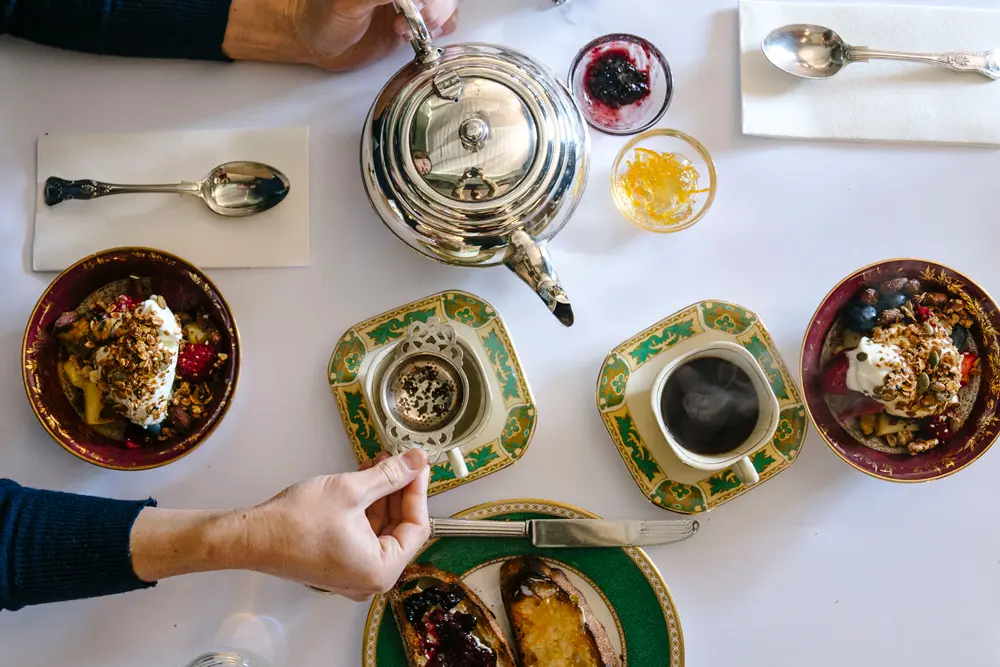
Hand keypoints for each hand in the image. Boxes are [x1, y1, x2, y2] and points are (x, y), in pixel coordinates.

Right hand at [129, 449, 430, 599]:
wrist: (252, 536)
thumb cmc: (295, 522)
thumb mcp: (351, 489)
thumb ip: (391, 475)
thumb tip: (416, 461)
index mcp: (381, 569)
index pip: (416, 527)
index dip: (417, 491)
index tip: (418, 466)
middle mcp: (370, 578)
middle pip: (399, 528)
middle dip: (399, 491)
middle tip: (402, 461)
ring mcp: (353, 573)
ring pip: (380, 528)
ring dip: (382, 495)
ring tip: (381, 464)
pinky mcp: (338, 563)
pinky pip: (363, 534)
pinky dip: (366, 507)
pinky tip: (365, 479)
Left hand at [222, 0, 459, 70]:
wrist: (315, 44)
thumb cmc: (322, 18)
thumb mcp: (349, 3)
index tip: (418, 7)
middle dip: (434, 7)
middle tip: (417, 20)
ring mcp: (409, 5)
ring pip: (445, 6)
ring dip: (437, 18)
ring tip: (412, 29)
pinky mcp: (412, 26)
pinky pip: (442, 23)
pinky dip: (441, 29)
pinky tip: (422, 35)